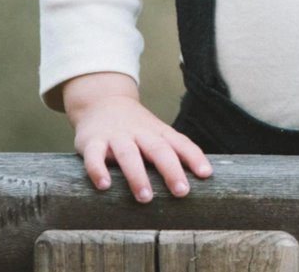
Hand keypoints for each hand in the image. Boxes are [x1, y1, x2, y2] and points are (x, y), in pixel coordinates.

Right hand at [62, 72, 211, 201]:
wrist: (102, 101)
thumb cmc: (136, 127)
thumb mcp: (155, 134)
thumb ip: (172, 152)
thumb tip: (197, 178)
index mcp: (158, 132)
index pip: (180, 143)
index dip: (193, 157)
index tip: (205, 174)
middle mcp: (140, 133)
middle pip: (158, 149)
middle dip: (171, 170)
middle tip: (182, 192)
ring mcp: (116, 136)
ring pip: (129, 154)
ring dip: (137, 175)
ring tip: (146, 198)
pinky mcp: (93, 141)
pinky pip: (94, 156)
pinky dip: (98, 170)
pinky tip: (104, 186)